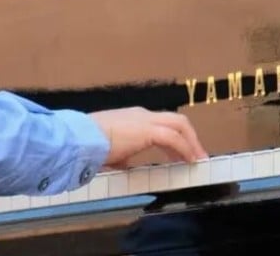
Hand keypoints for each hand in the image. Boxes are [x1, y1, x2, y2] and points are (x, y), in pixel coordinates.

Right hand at [89, 107, 207, 168]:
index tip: (181, 153)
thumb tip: (124, 165)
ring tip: (197, 159)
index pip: (162, 123)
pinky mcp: (148, 130)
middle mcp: (142, 114)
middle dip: (190, 137)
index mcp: (133, 118)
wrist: (82, 139)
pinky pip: (173, 138)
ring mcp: (146, 120)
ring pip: (179, 125)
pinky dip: (184, 148)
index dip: (175, 138)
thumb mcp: (110, 150)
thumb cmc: (90, 145)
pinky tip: (188, 160)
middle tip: (197, 155)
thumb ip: (121, 156)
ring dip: (191, 143)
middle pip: (176, 120)